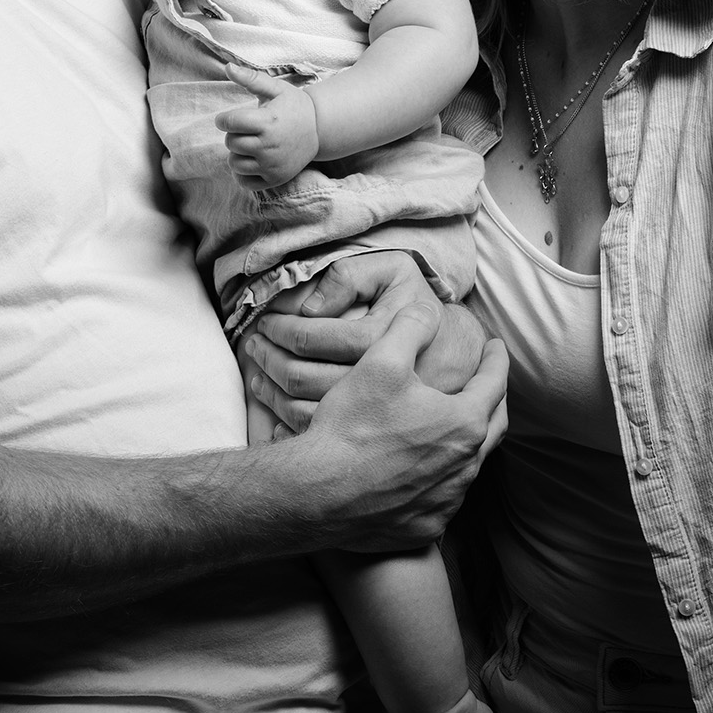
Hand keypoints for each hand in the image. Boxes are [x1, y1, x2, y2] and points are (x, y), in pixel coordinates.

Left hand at [216, 64, 319, 188]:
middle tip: (245, 130)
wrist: (320, 129)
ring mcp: (273, 165)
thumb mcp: (277, 89)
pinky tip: (251, 160)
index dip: (223, 119)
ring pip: (235, 163)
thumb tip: (228, 67)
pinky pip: (245, 182)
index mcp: (268, 121)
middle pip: (231, 143)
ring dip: (237, 153)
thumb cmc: (295, 106)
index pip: (230, 122)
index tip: (228, 118)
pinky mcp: (275, 179)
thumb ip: (251, 78)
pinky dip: (242, 173)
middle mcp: (270, 146)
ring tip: (250, 144)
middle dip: (232, 134)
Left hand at [246, 251, 491, 433]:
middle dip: (269, 358)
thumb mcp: (395, 271)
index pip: (315, 338)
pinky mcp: (371, 441)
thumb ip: (352, 276)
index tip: (266, 320)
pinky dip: (285, 423)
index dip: (283, 328)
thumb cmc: (417, 304)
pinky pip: (317, 437)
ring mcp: (374, 418)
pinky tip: (275, 408)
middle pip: (304, 378)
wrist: (459, 352)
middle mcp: (378, 385)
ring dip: (270, 391)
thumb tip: (311, 308)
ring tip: (257, 371)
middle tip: (253, 343)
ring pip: (304, 412)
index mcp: (382, 340)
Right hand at [286, 300, 507, 550]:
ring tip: (454, 422)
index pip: (495, 382)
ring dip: (467, 440)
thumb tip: (429, 308)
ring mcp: (447, 501)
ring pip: (470, 464)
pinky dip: (444, 476)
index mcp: (463, 422)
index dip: (496, 358)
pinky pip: (445, 497)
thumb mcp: (380, 359)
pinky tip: (427, 467)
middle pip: (495, 425)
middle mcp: (465, 466)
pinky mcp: (426, 526)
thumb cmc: (351, 426)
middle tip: (487, 381)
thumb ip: (411, 326)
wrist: (316, 493)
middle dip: (494, 398)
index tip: (494, 345)